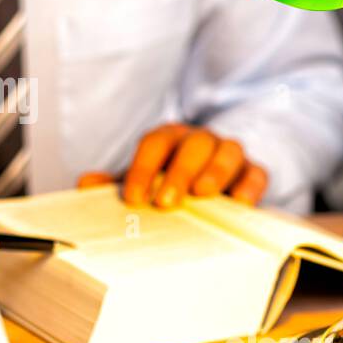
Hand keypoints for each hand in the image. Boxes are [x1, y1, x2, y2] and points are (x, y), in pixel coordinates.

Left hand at [78, 124, 267, 208]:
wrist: (209, 188)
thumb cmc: (167, 185)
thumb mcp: (141, 183)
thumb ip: (114, 183)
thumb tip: (85, 183)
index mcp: (168, 139)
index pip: (154, 143)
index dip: (141, 169)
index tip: (132, 199)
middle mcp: (199, 140)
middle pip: (192, 144)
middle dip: (179, 171)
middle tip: (166, 202)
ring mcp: (229, 154)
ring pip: (228, 151)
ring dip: (215, 171)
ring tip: (202, 195)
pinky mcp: (253, 173)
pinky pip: (257, 173)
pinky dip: (250, 185)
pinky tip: (239, 202)